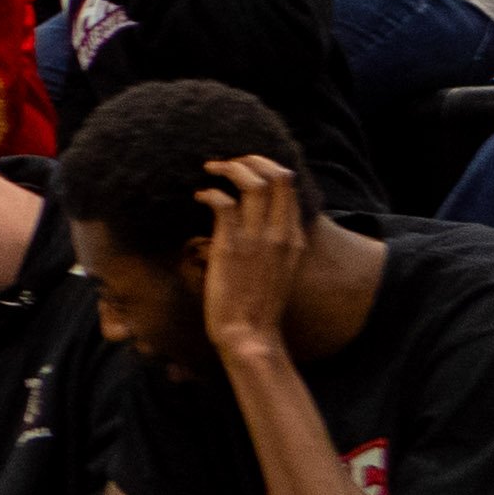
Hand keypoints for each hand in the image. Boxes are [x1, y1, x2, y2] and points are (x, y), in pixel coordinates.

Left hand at [189, 155, 308, 367]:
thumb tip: (259, 223)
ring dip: (228, 169)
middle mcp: (280, 233)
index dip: (266, 168)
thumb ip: (275, 243)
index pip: (289, 186)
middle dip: (250, 159)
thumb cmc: (257, 305)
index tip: (246, 168)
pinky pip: (223, 203)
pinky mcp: (231, 247)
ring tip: (210, 170)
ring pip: (252, 183)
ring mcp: (257, 239)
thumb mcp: (279, 268)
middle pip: (277, 176)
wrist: (249, 334)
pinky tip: (199, 197)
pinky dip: (209, 192)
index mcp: (294, 237)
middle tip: (228, 162)